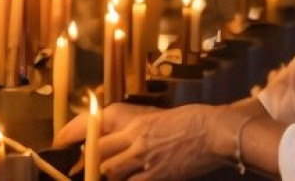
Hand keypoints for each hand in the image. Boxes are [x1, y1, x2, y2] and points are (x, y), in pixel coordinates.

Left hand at [55, 102, 224, 179]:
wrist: (215, 132)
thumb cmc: (195, 120)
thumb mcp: (164, 120)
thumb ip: (145, 131)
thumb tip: (134, 140)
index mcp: (138, 126)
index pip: (100, 139)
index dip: (87, 149)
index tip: (79, 152)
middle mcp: (137, 143)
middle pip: (101, 159)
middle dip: (96, 166)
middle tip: (94, 170)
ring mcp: (146, 162)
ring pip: (113, 174)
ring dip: (114, 176)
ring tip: (120, 174)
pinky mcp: (158, 177)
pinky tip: (137, 179)